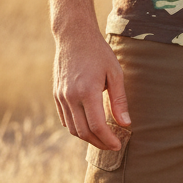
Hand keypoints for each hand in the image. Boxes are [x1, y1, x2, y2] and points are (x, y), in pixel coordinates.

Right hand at [53, 26, 129, 150]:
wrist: (74, 37)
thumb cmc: (99, 52)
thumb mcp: (115, 73)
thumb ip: (119, 100)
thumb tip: (126, 123)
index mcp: (87, 92)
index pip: (97, 126)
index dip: (108, 140)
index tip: (118, 145)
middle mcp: (71, 97)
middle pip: (83, 132)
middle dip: (98, 143)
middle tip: (112, 145)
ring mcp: (61, 97)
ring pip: (72, 128)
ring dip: (87, 137)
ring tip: (102, 138)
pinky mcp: (56, 95)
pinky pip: (65, 119)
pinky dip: (76, 127)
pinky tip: (88, 126)